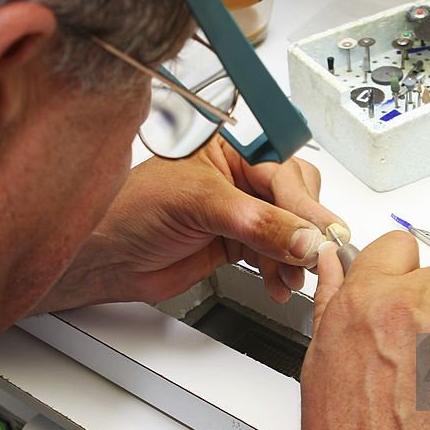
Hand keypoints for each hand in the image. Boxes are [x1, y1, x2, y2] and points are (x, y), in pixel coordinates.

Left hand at [35, 137, 345, 311]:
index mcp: (230, 146)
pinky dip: (281, 271)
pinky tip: (278, 283)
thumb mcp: (198, 205)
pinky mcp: (236, 241)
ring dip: (295, 257)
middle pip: (296, 197)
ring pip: (290, 230)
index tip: (323, 231)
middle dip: (305, 230)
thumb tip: (302, 237)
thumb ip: (256, 221)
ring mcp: (239, 210)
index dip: (305, 201)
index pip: (284, 168)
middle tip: (313, 256)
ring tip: (291, 278)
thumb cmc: (130, 210)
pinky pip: (275, 253)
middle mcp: (238, 174)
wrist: (105, 258)